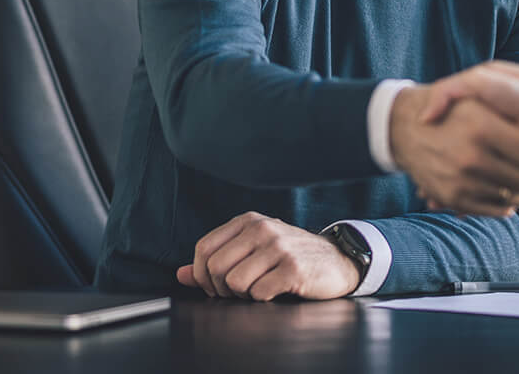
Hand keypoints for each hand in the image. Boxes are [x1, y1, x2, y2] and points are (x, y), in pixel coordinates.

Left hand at [175, 212, 360, 300]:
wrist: (337, 260)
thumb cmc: (291, 256)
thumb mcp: (253, 249)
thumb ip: (217, 259)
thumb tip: (181, 274)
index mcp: (248, 221)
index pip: (204, 248)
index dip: (201, 274)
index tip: (213, 286)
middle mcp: (262, 229)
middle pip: (216, 267)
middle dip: (220, 289)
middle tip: (236, 293)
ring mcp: (278, 247)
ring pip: (235, 282)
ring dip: (242, 296)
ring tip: (257, 290)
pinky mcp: (293, 268)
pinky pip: (259, 293)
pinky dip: (262, 299)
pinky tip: (275, 291)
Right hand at [389, 62, 518, 216]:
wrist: (402, 128)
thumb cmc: (451, 103)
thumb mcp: (476, 78)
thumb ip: (512, 77)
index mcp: (480, 125)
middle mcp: (470, 157)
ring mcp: (460, 181)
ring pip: (517, 199)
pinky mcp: (453, 199)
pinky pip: (497, 210)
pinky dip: (508, 202)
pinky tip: (507, 186)